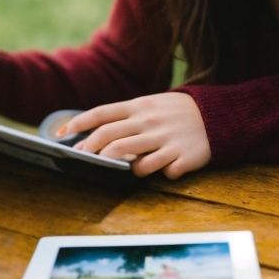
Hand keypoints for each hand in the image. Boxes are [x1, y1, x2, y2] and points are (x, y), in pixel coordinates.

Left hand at [61, 93, 210, 178]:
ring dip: (122, 167)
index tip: (60, 134)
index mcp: (140, 106)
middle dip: (91, 151)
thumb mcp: (152, 104)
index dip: (78, 123)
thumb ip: (127, 117)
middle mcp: (149, 122)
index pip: (101, 113)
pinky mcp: (181, 156)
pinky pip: (160, 172)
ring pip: (131, 160)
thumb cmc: (177, 112)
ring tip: (127, 167)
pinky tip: (165, 168)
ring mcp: (165, 139)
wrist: (218, 115)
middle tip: (83, 159)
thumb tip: (96, 134)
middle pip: (109, 138)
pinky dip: (157, 174)